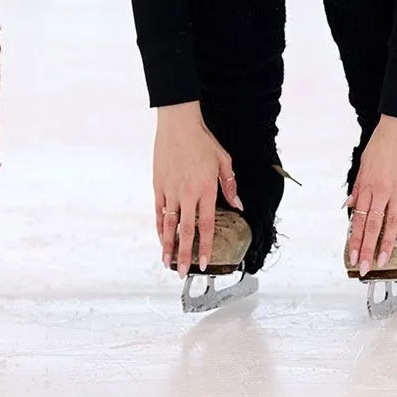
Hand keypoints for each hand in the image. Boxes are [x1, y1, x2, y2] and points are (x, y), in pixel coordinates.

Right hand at [153, 103, 242, 276]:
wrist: (178, 123)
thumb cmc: (203, 141)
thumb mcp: (224, 161)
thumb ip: (231, 186)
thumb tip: (238, 206)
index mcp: (206, 189)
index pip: (206, 226)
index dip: (204, 248)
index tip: (204, 263)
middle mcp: (187, 193)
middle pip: (186, 231)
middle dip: (184, 255)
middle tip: (183, 273)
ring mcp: (170, 190)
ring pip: (168, 224)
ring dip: (168, 245)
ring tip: (167, 262)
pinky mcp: (158, 184)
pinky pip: (158, 211)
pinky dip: (159, 226)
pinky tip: (160, 238)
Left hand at [346, 115, 396, 275]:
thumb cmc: (382, 141)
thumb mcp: (363, 162)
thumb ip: (357, 187)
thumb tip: (349, 205)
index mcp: (367, 185)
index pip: (359, 219)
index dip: (355, 240)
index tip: (353, 257)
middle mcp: (381, 190)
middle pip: (373, 226)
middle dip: (367, 249)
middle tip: (365, 268)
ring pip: (391, 223)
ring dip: (386, 244)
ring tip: (383, 262)